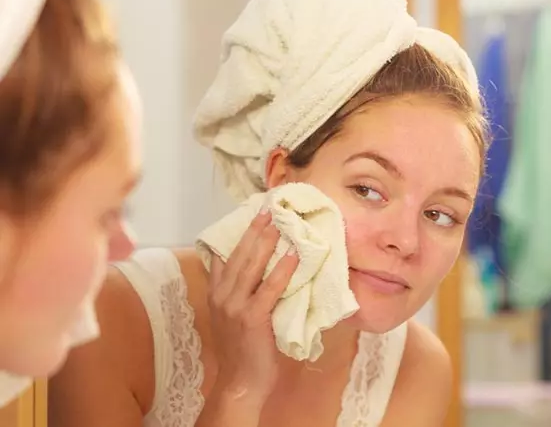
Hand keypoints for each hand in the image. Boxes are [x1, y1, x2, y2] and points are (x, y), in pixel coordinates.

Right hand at [207, 208, 297, 402]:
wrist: (240, 381)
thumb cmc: (242, 348)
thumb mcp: (234, 314)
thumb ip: (242, 291)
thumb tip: (263, 266)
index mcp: (217, 293)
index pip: (225, 255)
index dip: (239, 233)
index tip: (253, 213)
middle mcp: (222, 296)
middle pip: (238, 254)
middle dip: (254, 230)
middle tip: (269, 209)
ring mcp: (234, 307)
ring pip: (250, 266)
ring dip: (266, 242)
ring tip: (280, 223)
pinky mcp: (251, 319)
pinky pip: (268, 289)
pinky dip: (281, 271)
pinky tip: (292, 256)